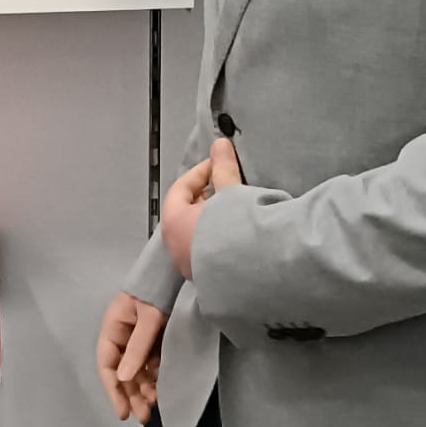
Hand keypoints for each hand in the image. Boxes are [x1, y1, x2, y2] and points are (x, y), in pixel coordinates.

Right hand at [97, 292, 166, 423]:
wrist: (176, 269)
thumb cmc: (157, 290)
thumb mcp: (148, 318)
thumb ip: (137, 348)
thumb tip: (123, 379)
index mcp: (113, 327)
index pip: (107, 364)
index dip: (113, 390)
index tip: (123, 412)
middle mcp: (124, 334)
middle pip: (123, 371)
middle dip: (132, 394)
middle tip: (144, 417)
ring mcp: (140, 336)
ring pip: (138, 369)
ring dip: (144, 388)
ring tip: (154, 405)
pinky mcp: (155, 337)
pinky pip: (151, 361)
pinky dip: (155, 375)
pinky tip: (162, 387)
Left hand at [160, 137, 244, 281]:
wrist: (251, 274)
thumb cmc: (233, 230)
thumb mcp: (230, 193)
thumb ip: (223, 169)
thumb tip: (220, 145)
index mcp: (174, 222)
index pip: (180, 188)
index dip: (200, 172)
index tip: (220, 165)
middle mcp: (175, 246)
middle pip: (187, 212)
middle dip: (208, 197)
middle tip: (229, 186)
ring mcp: (189, 267)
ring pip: (198, 234)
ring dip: (214, 220)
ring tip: (237, 211)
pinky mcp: (206, 282)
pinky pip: (208, 253)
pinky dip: (219, 240)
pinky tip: (239, 236)